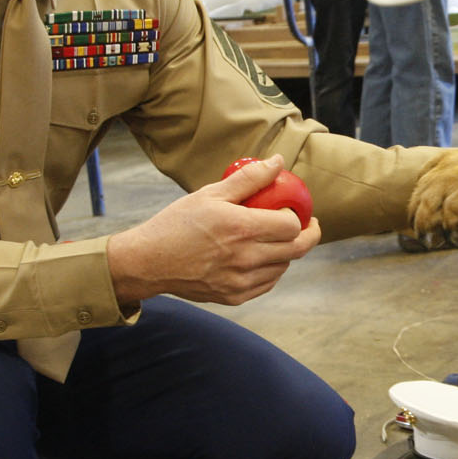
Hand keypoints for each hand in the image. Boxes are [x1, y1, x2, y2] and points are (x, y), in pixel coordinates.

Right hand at [105, 156, 318, 305]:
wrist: (149, 261)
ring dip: (287, 252)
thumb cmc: (177, 224)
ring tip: (277, 239)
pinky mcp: (234, 296)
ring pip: (283, 267)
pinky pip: (267, 284)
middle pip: (296, 249)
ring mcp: (241, 281)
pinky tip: (262, 258)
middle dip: (308, 235)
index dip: (299, 216)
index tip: (295, 210)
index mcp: (241, 228)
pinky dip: (271, 270)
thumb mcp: (210, 194)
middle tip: (307, 225)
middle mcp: (246, 258)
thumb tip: (278, 162)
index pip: (292, 225)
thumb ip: (249, 179)